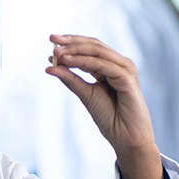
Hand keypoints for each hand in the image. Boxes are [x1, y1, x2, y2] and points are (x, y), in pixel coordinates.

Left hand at [45, 34, 164, 178]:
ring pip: (98, 52)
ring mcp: (125, 70)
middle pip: (94, 45)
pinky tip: (68, 62)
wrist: (125, 138)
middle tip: (52, 40)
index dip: (71, 43)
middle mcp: (119, 65)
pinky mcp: (128, 78)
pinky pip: (103, 65)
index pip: (90, 48)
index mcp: (110, 67)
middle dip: (71, 42)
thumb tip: (51, 66)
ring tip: (57, 53)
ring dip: (76, 50)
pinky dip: (84, 61)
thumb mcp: (86, 94)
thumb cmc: (109, 118)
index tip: (51, 43)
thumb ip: (71, 79)